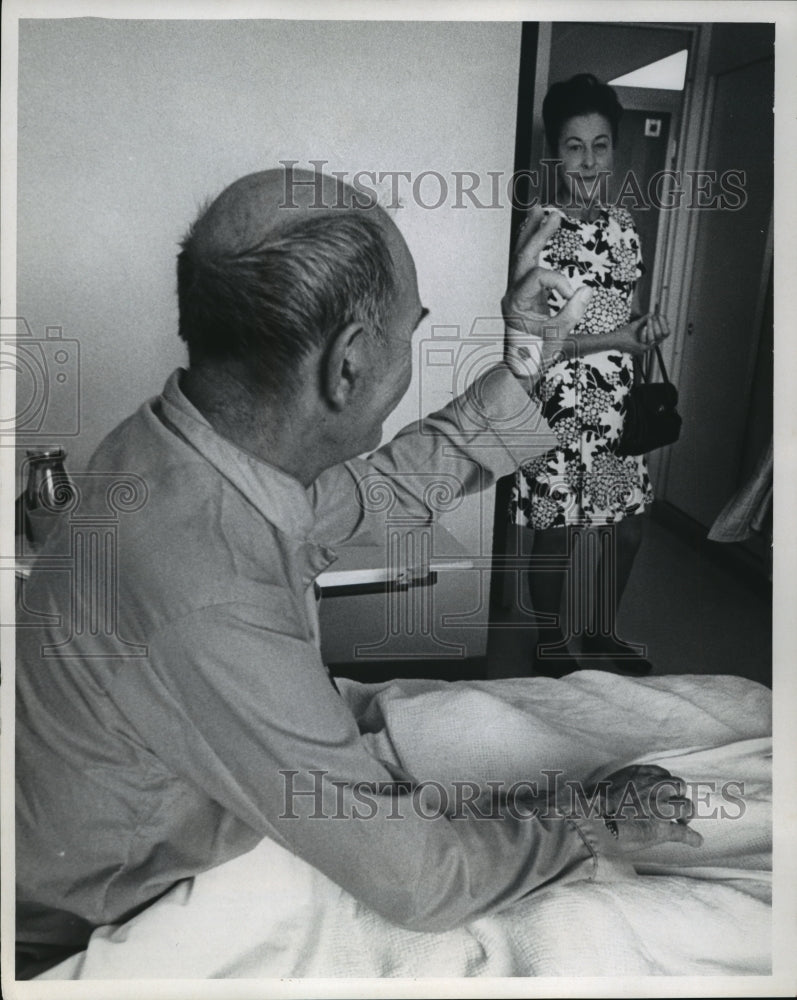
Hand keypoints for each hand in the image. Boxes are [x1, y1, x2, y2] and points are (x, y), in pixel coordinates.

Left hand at [502, 207, 591, 376]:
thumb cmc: (535, 356)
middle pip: (523, 256)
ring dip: (533, 233)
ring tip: (540, 210)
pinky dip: (534, 247)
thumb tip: (586, 290)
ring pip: (522, 257)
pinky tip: (539, 232)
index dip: (559, 281)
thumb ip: (571, 313)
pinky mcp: (522, 294)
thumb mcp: (557, 337)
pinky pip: (526, 265)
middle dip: (539, 233)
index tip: (573, 297)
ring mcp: (515, 292)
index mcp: (516, 303)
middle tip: (553, 213)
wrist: (519, 369)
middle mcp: (512, 294)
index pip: (538, 276)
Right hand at [587, 764, 701, 855]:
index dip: (666, 785)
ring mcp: (661, 807)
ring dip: (686, 815)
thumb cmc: (596, 801)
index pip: (664, 774)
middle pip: (680, 786)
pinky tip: (696, 840)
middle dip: (678, 796)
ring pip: (687, 807)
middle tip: (674, 807)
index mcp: (642, 773)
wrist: (594, 818)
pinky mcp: (662, 829)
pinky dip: (692, 837)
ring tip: (683, 822)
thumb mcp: (611, 781)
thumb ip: (625, 782)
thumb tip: (623, 790)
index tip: (664, 792)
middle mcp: (656, 787)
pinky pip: (683, 833)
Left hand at [612, 312, 670, 357]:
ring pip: (658, 337)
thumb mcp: (635, 325)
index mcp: (649, 341)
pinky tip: (644, 327)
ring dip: (653, 326)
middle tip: (654, 316)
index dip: (665, 323)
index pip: (665, 332)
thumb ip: (644, 320)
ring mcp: (646, 348)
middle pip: (664, 334)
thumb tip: (652, 313)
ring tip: (648, 320)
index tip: (660, 315)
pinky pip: (650, 340)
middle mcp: (650, 346)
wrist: (612, 341)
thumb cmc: (622, 334)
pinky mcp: (641, 350)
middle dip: (660, 323)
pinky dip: (647, 332)